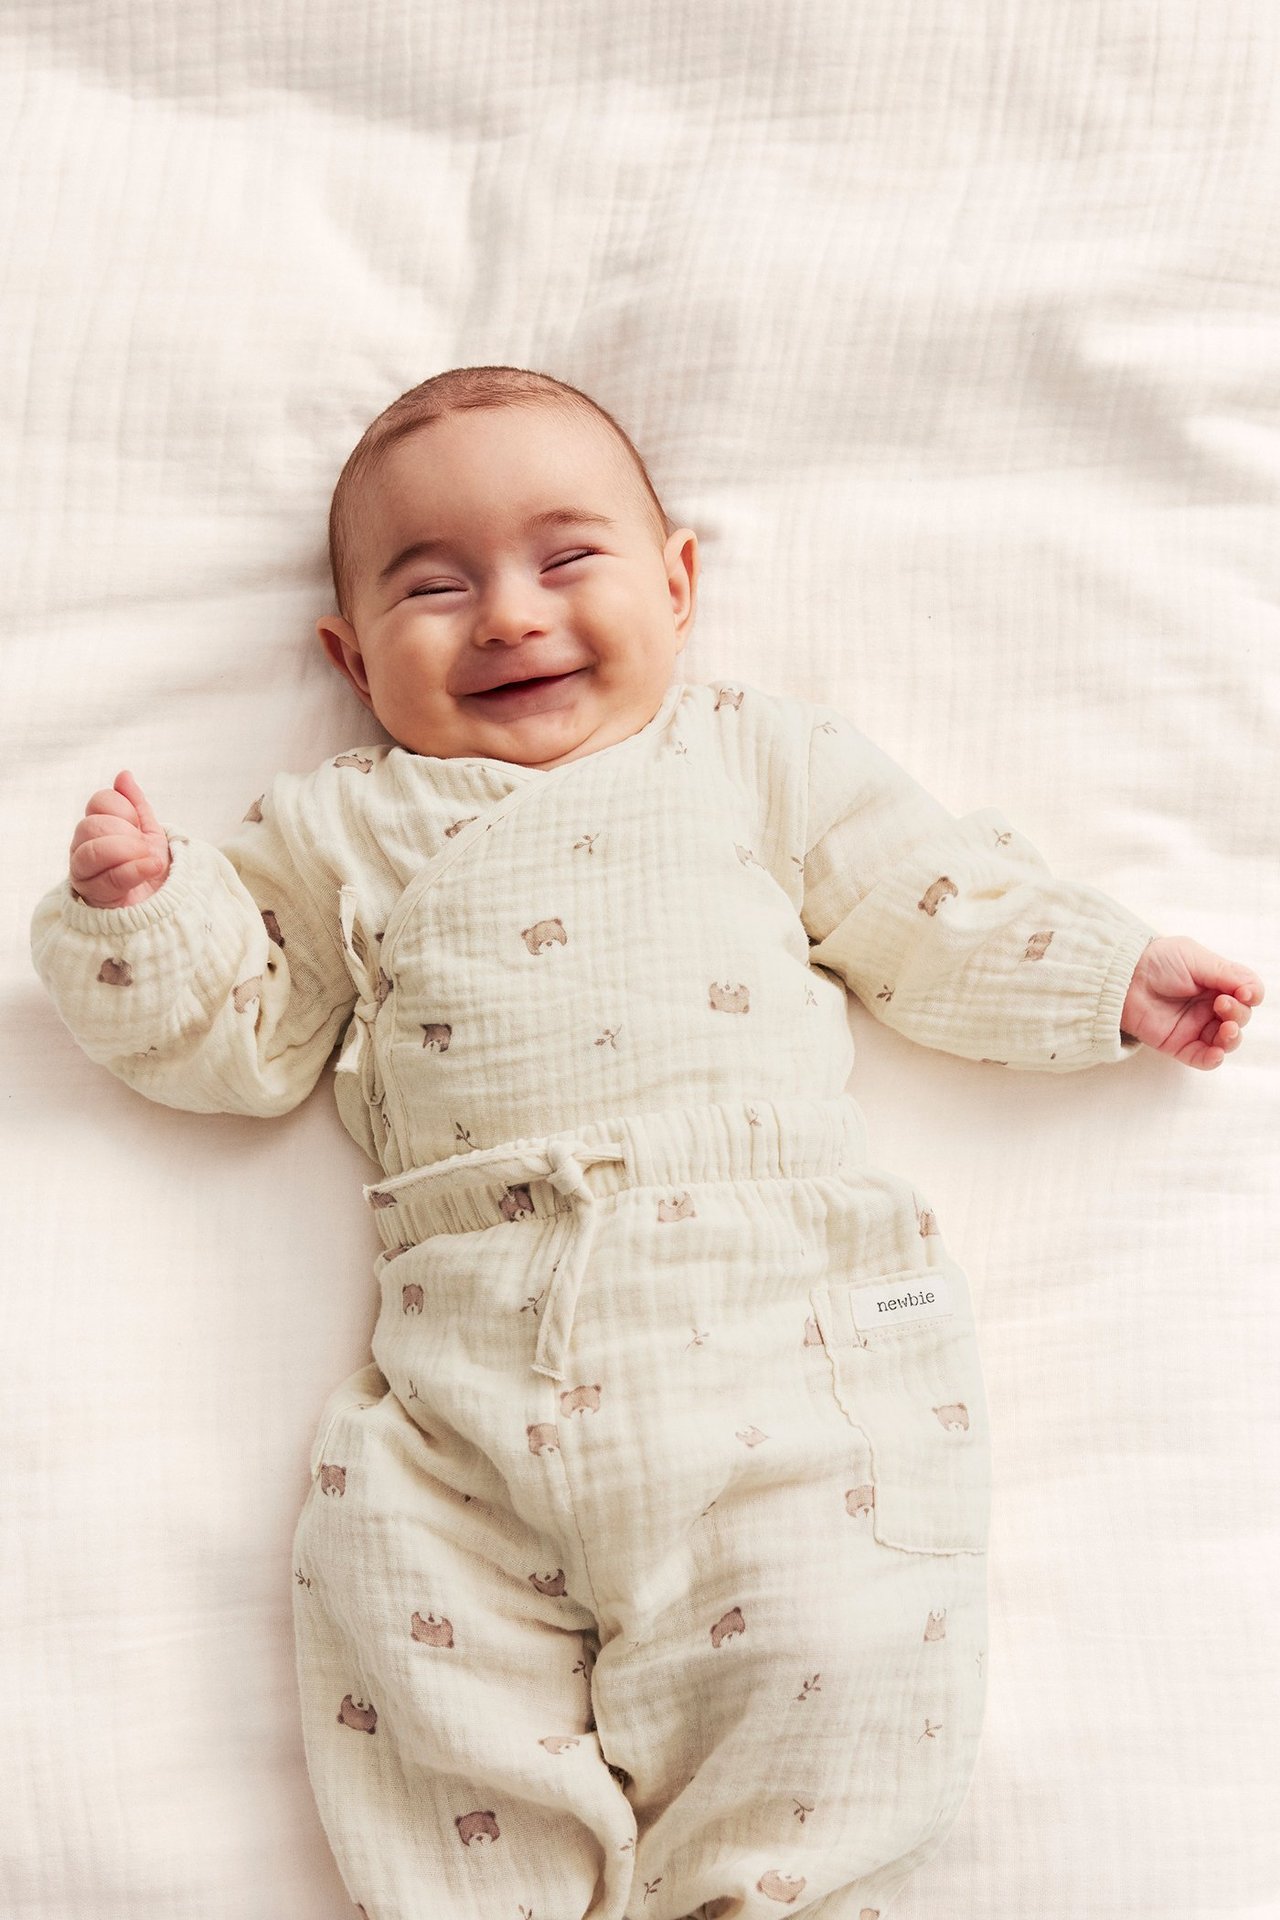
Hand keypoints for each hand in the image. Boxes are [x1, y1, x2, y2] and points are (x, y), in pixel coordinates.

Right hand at [69, 770, 171, 908]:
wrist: (156, 901)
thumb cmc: (146, 863)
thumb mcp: (148, 830)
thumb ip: (135, 803)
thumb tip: (124, 775)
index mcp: (95, 824)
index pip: (100, 801)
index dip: (124, 808)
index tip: (138, 824)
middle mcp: (82, 845)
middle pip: (93, 825)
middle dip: (127, 834)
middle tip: (144, 846)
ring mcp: (83, 871)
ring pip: (93, 851)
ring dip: (128, 852)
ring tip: (149, 859)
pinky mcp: (92, 896)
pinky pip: (109, 878)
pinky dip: (135, 870)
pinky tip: (151, 867)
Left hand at [1119, 935, 1264, 1069]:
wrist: (1121, 976)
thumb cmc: (1157, 961)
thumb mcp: (1195, 959)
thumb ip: (1227, 974)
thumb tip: (1253, 991)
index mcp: (1217, 983)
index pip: (1246, 994)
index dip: (1251, 995)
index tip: (1244, 993)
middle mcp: (1209, 1006)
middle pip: (1240, 1018)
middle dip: (1238, 1014)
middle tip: (1222, 1003)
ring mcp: (1195, 1026)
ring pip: (1226, 1041)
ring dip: (1232, 1038)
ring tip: (1226, 1028)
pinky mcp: (1178, 1044)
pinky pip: (1202, 1058)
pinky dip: (1213, 1059)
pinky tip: (1216, 1053)